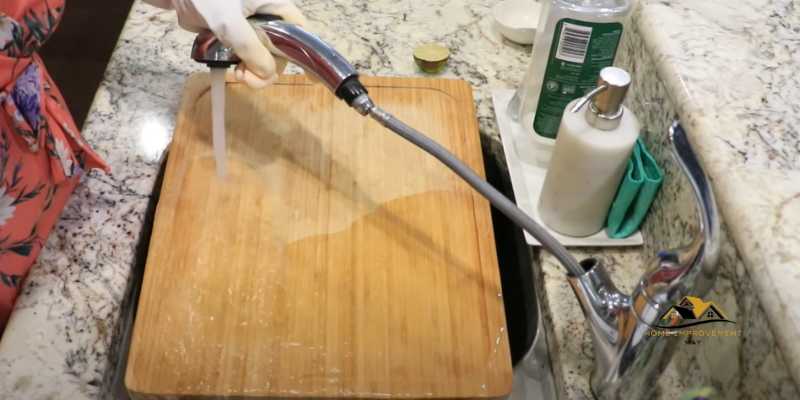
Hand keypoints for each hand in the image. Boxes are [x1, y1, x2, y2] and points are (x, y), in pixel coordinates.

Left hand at [144, 0, 306, 87]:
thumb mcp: (229, 23)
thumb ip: (250, 48)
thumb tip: (268, 74)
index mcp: (274, 6)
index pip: (299, 30)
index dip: (303, 51)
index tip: (305, 76)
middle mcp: (268, 18)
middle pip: (281, 51)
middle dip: (267, 68)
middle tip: (247, 76)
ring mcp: (252, 29)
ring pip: (264, 58)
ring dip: (254, 72)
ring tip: (237, 73)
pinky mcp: (236, 38)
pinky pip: (247, 58)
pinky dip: (242, 68)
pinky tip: (233, 70)